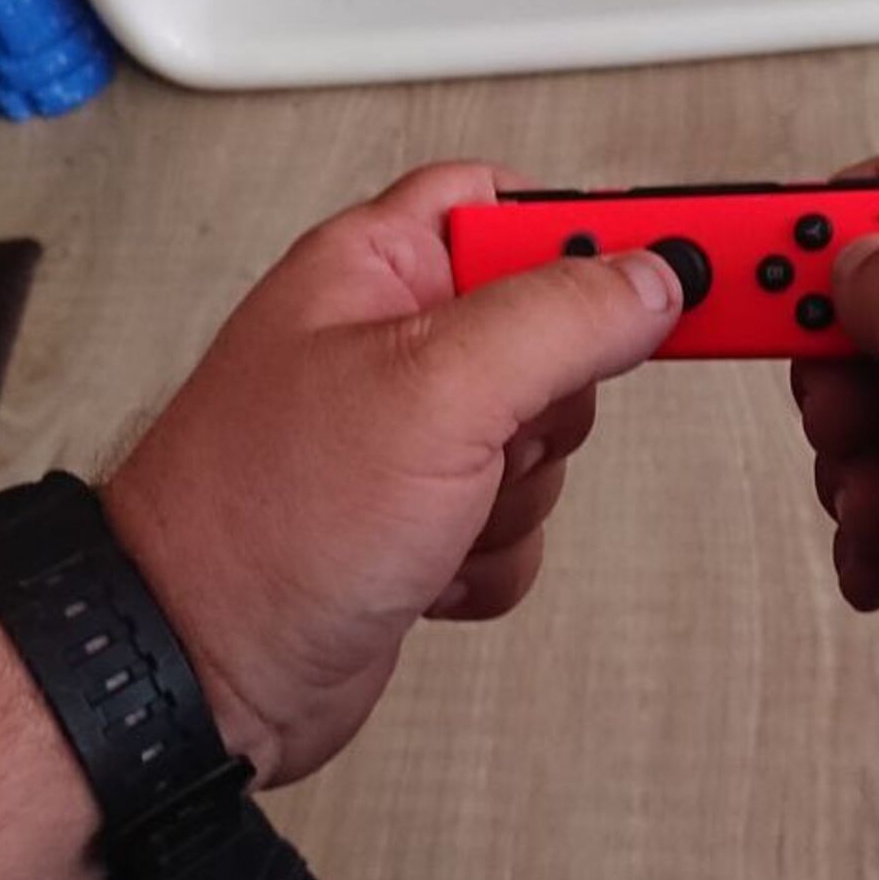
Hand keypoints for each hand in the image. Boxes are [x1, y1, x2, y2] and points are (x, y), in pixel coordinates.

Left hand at [102, 163, 682, 785]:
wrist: (200, 675)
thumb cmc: (261, 524)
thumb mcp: (435, 390)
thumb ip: (560, 316)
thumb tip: (655, 277)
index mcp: (376, 269)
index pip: (515, 203)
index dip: (595, 231)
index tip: (678, 264)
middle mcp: (391, 344)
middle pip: (551, 332)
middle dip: (548, 404)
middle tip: (494, 432)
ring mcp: (407, 440)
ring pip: (545, 441)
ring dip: (514, 496)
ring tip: (434, 515)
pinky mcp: (420, 523)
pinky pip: (518, 523)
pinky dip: (490, 557)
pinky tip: (426, 568)